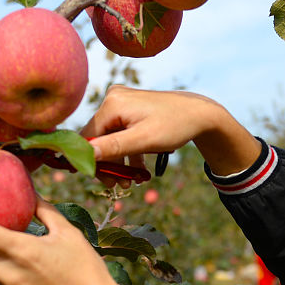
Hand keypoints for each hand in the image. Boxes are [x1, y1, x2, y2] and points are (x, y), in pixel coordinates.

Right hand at [81, 85, 260, 176]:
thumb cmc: (175, 126)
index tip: (103, 182)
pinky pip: (122, 135)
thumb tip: (82, 156)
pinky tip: (140, 170)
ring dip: (121, 163)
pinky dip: (129, 153)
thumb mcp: (143, 141)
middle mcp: (113, 99)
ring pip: (111, 140)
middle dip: (110, 165)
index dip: (92, 161)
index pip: (88, 136)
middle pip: (99, 139)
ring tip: (133, 181)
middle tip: (121, 185)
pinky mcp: (131, 110)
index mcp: (112, 103)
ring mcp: (122, 103)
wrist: (201, 115)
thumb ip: (112, 148)